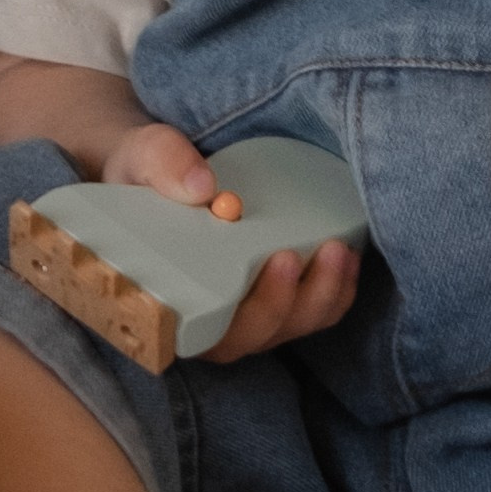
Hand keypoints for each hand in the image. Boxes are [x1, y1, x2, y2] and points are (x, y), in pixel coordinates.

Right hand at [101, 119, 360, 362]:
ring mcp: (243, 311)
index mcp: (167, 301)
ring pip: (290, 327)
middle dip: (290, 301)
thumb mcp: (142, 157)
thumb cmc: (144, 172)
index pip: (209, 334)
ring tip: (338, 250)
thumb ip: (163, 165)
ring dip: (321, 296)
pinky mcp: (271, 296)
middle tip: (310, 251)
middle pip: (257, 335)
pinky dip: (334, 292)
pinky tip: (347, 257)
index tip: (277, 261)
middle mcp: (207, 318)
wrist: (156, 168)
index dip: (249, 313)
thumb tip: (203, 188)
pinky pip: (310, 312)